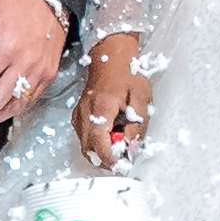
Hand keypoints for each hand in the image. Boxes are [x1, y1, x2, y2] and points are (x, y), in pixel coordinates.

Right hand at [72, 32, 152, 169]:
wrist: (111, 55)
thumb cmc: (128, 74)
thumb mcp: (141, 99)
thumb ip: (137, 126)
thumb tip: (131, 148)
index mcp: (100, 108)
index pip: (98, 144)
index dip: (110, 159)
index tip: (123, 165)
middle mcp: (84, 114)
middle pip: (89, 149)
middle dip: (107, 159)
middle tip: (124, 158)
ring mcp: (78, 115)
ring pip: (85, 146)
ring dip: (102, 152)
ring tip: (120, 144)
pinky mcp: (78, 116)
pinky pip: (84, 138)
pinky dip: (97, 143)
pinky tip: (111, 135)